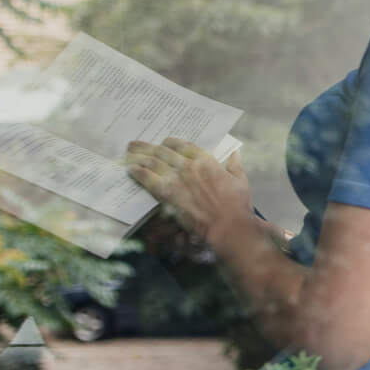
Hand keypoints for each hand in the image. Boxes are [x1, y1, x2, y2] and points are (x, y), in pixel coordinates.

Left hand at [125, 138, 253, 243]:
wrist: (227, 226)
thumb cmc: (237, 206)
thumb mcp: (240, 181)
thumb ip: (235, 165)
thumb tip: (235, 154)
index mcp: (206, 160)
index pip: (183, 145)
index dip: (171, 142)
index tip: (164, 143)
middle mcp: (189, 165)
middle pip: (163, 151)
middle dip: (148, 147)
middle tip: (136, 145)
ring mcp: (177, 178)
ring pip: (152, 161)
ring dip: (138, 156)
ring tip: (128, 153)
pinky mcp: (167, 193)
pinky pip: (147, 178)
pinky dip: (137, 172)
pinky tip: (130, 170)